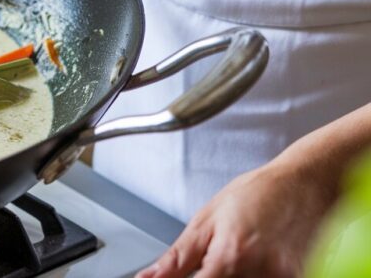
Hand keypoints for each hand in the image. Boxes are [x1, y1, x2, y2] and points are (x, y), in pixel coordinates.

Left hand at [137, 160, 335, 277]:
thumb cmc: (257, 194)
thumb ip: (176, 257)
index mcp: (230, 255)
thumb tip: (147, 277)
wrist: (305, 183)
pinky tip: (251, 262)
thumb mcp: (206, 220)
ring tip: (234, 256)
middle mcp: (260, 272)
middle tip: (211, 260)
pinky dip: (252, 275)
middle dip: (208, 277)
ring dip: (231, 276)